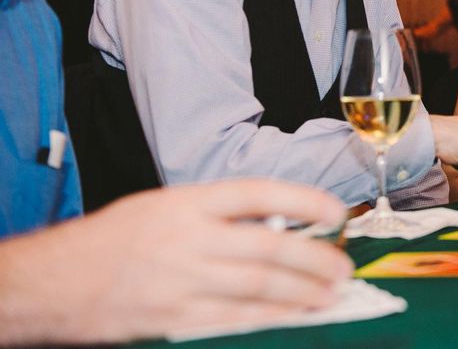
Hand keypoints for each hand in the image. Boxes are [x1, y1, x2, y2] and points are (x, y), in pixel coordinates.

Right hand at [0, 180, 350, 344]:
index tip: (334, 213)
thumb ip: (219, 211)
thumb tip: (278, 221)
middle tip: (343, 267)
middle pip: (268, 248)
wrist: (60, 279)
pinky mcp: (176, 317)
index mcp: (189, 203)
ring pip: (258, 287)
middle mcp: (190, 239)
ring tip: (330, 293)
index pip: (259, 193)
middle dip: (314, 259)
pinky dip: (270, 316)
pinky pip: (234, 318)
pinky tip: (294, 314)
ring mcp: (184, 281)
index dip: (303, 200)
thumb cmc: (118, 236)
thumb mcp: (167, 204)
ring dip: (302, 292)